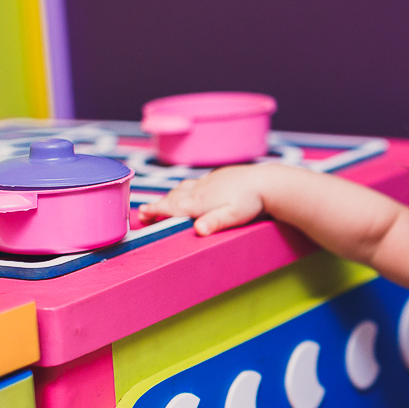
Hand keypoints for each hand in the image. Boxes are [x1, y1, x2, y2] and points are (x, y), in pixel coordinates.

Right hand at [137, 165, 266, 235]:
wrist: (267, 182)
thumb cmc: (252, 202)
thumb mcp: (234, 216)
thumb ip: (215, 222)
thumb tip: (198, 230)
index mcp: (201, 201)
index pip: (173, 206)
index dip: (156, 210)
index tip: (142, 213)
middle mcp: (201, 190)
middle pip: (173, 197)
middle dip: (158, 205)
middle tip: (144, 213)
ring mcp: (209, 182)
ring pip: (183, 188)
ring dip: (170, 196)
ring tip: (163, 203)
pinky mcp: (217, 177)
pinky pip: (195, 183)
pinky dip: (185, 189)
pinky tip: (189, 191)